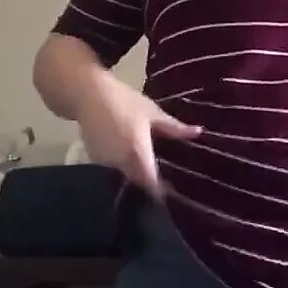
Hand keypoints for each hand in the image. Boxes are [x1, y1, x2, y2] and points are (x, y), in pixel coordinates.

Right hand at [76, 76, 201, 197]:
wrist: (88, 94)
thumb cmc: (124, 101)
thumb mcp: (152, 112)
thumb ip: (175, 128)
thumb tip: (198, 132)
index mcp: (138, 152)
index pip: (151, 182)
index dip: (161, 191)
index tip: (171, 193)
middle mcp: (120, 162)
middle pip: (138, 181)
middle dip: (149, 182)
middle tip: (163, 180)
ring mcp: (105, 162)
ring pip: (125, 175)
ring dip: (135, 174)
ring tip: (147, 167)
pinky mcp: (94, 159)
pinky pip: (112, 168)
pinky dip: (122, 165)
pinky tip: (128, 157)